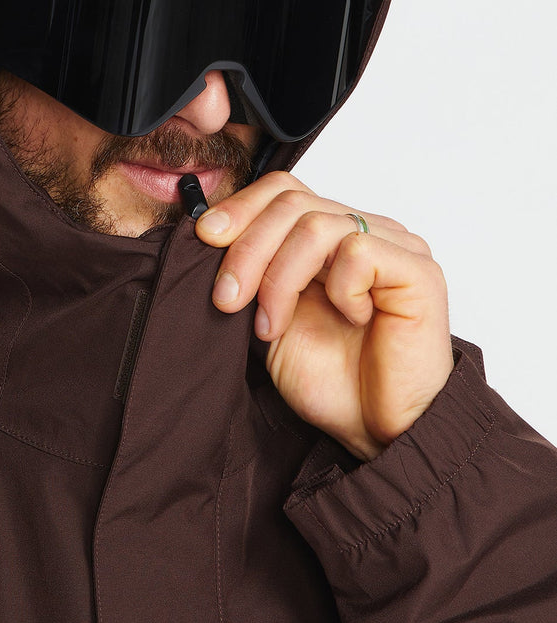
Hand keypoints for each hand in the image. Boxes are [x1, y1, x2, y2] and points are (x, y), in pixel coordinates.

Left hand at [196, 171, 453, 460]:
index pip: (283, 190)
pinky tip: (351, 320)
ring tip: (272, 325)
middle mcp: (365, 231)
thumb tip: (207, 232)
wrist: (376, 432)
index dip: (240, 208)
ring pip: (316, 225)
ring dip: (280, 278)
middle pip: (291, 203)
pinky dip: (339, 290)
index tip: (204, 239)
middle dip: (246, 251)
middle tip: (227, 299)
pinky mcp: (418, 270)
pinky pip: (358, 252)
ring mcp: (396, 246)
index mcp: (332, 236)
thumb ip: (252, 271)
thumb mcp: (270, 316)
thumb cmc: (332, 380)